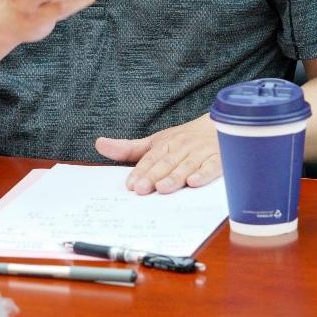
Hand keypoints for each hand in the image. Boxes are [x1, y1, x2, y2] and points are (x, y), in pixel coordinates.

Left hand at [94, 114, 220, 194]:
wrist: (218, 126)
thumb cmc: (183, 139)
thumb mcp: (155, 141)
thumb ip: (128, 148)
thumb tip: (99, 144)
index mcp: (165, 144)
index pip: (151, 159)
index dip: (141, 171)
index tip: (131, 185)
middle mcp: (181, 147)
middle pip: (166, 163)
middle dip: (154, 176)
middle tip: (142, 190)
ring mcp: (200, 153)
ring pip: (186, 166)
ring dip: (174, 177)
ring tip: (163, 188)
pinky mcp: (218, 159)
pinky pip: (211, 167)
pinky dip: (203, 174)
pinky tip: (194, 182)